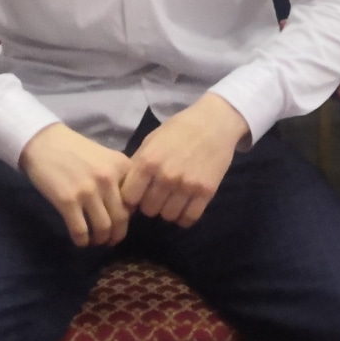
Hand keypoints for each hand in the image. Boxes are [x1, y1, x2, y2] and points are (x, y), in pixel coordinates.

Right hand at [20, 123, 130, 246]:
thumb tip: (127, 208)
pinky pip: (81, 231)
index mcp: (121, 166)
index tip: (121, 221)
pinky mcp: (68, 201)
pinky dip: (82, 241)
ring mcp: (88, 191)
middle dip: (117, 234)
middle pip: (121, 218)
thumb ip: (119, 177)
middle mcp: (108, 179)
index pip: (134, 201)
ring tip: (96, 240)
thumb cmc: (75, 150)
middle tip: (111, 239)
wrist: (45, 142)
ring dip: (101, 239)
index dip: (129, 216)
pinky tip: (81, 240)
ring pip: (103, 228)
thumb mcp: (105, 157)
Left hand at [120, 93, 248, 226]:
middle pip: (149, 210)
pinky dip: (185, 216)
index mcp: (148, 161)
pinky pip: (189, 218)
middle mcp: (166, 176)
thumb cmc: (179, 129)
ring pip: (168, 216)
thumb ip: (138, 164)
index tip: (137, 195)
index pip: (129, 198)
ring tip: (173, 198)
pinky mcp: (206, 192)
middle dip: (151, 204)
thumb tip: (125, 187)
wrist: (214, 122)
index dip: (131, 199)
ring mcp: (187, 185)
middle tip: (158, 194)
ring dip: (168, 210)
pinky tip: (185, 205)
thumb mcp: (152, 140)